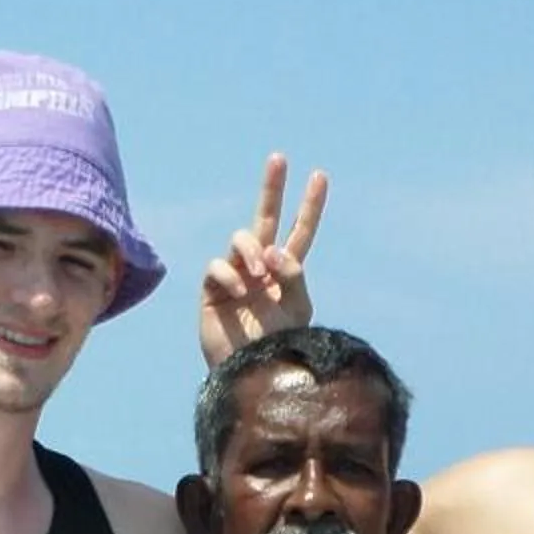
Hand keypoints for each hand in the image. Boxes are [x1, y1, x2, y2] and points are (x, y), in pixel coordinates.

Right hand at [198, 153, 326, 365]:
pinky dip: (232, 273)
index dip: (310, 206)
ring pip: (242, 238)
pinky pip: (219, 265)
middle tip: (279, 157)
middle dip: (272, 188)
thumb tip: (270, 249)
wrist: (251, 376)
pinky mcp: (212, 289)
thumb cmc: (278, 348)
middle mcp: (261, 269)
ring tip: (260, 271)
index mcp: (287, 273)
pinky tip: (242, 292)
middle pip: (266, 219)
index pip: (300, 232)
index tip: (320, 176)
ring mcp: (236, 276)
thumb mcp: (298, 308)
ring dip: (252, 249)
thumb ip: (293, 274)